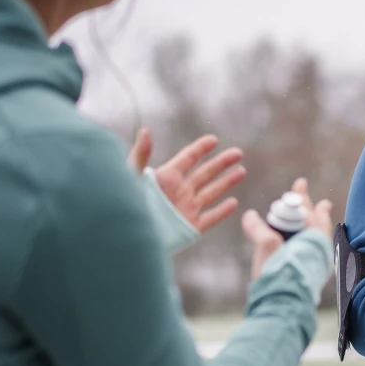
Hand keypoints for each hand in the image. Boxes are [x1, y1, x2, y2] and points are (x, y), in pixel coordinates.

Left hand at [131, 128, 245, 232]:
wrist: (126, 234)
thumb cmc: (123, 204)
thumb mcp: (131, 176)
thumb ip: (140, 155)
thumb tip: (145, 130)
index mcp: (167, 177)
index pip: (188, 158)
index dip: (200, 149)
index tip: (214, 140)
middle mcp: (179, 191)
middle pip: (205, 173)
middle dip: (222, 162)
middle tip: (238, 152)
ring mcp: (186, 209)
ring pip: (212, 192)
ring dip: (227, 182)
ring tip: (242, 171)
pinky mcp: (190, 227)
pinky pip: (210, 218)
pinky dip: (222, 211)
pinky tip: (233, 203)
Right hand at [240, 178, 333, 279]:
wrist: (282, 307)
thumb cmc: (279, 274)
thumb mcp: (267, 244)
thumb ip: (259, 228)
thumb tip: (251, 215)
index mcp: (314, 239)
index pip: (310, 211)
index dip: (302, 197)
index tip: (299, 183)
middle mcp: (317, 251)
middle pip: (313, 223)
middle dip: (306, 208)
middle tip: (301, 192)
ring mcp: (312, 265)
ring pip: (311, 238)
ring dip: (304, 225)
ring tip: (301, 217)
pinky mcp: (304, 277)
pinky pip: (306, 253)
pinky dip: (298, 242)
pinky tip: (291, 244)